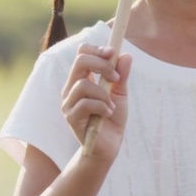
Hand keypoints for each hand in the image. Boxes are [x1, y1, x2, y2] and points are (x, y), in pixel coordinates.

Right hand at [61, 44, 131, 161]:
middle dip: (103, 65)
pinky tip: (107, 114)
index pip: (81, 53)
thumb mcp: (120, 93)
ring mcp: (69, 103)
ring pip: (83, 85)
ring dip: (104, 94)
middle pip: (80, 61)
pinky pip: (85, 104)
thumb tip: (126, 55)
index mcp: (81, 79)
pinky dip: (102, 107)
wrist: (109, 146)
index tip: (113, 53)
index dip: (97, 49)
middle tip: (116, 78)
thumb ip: (122, 75)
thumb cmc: (112, 118)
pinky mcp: (71, 118)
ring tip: (111, 105)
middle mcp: (71, 89)